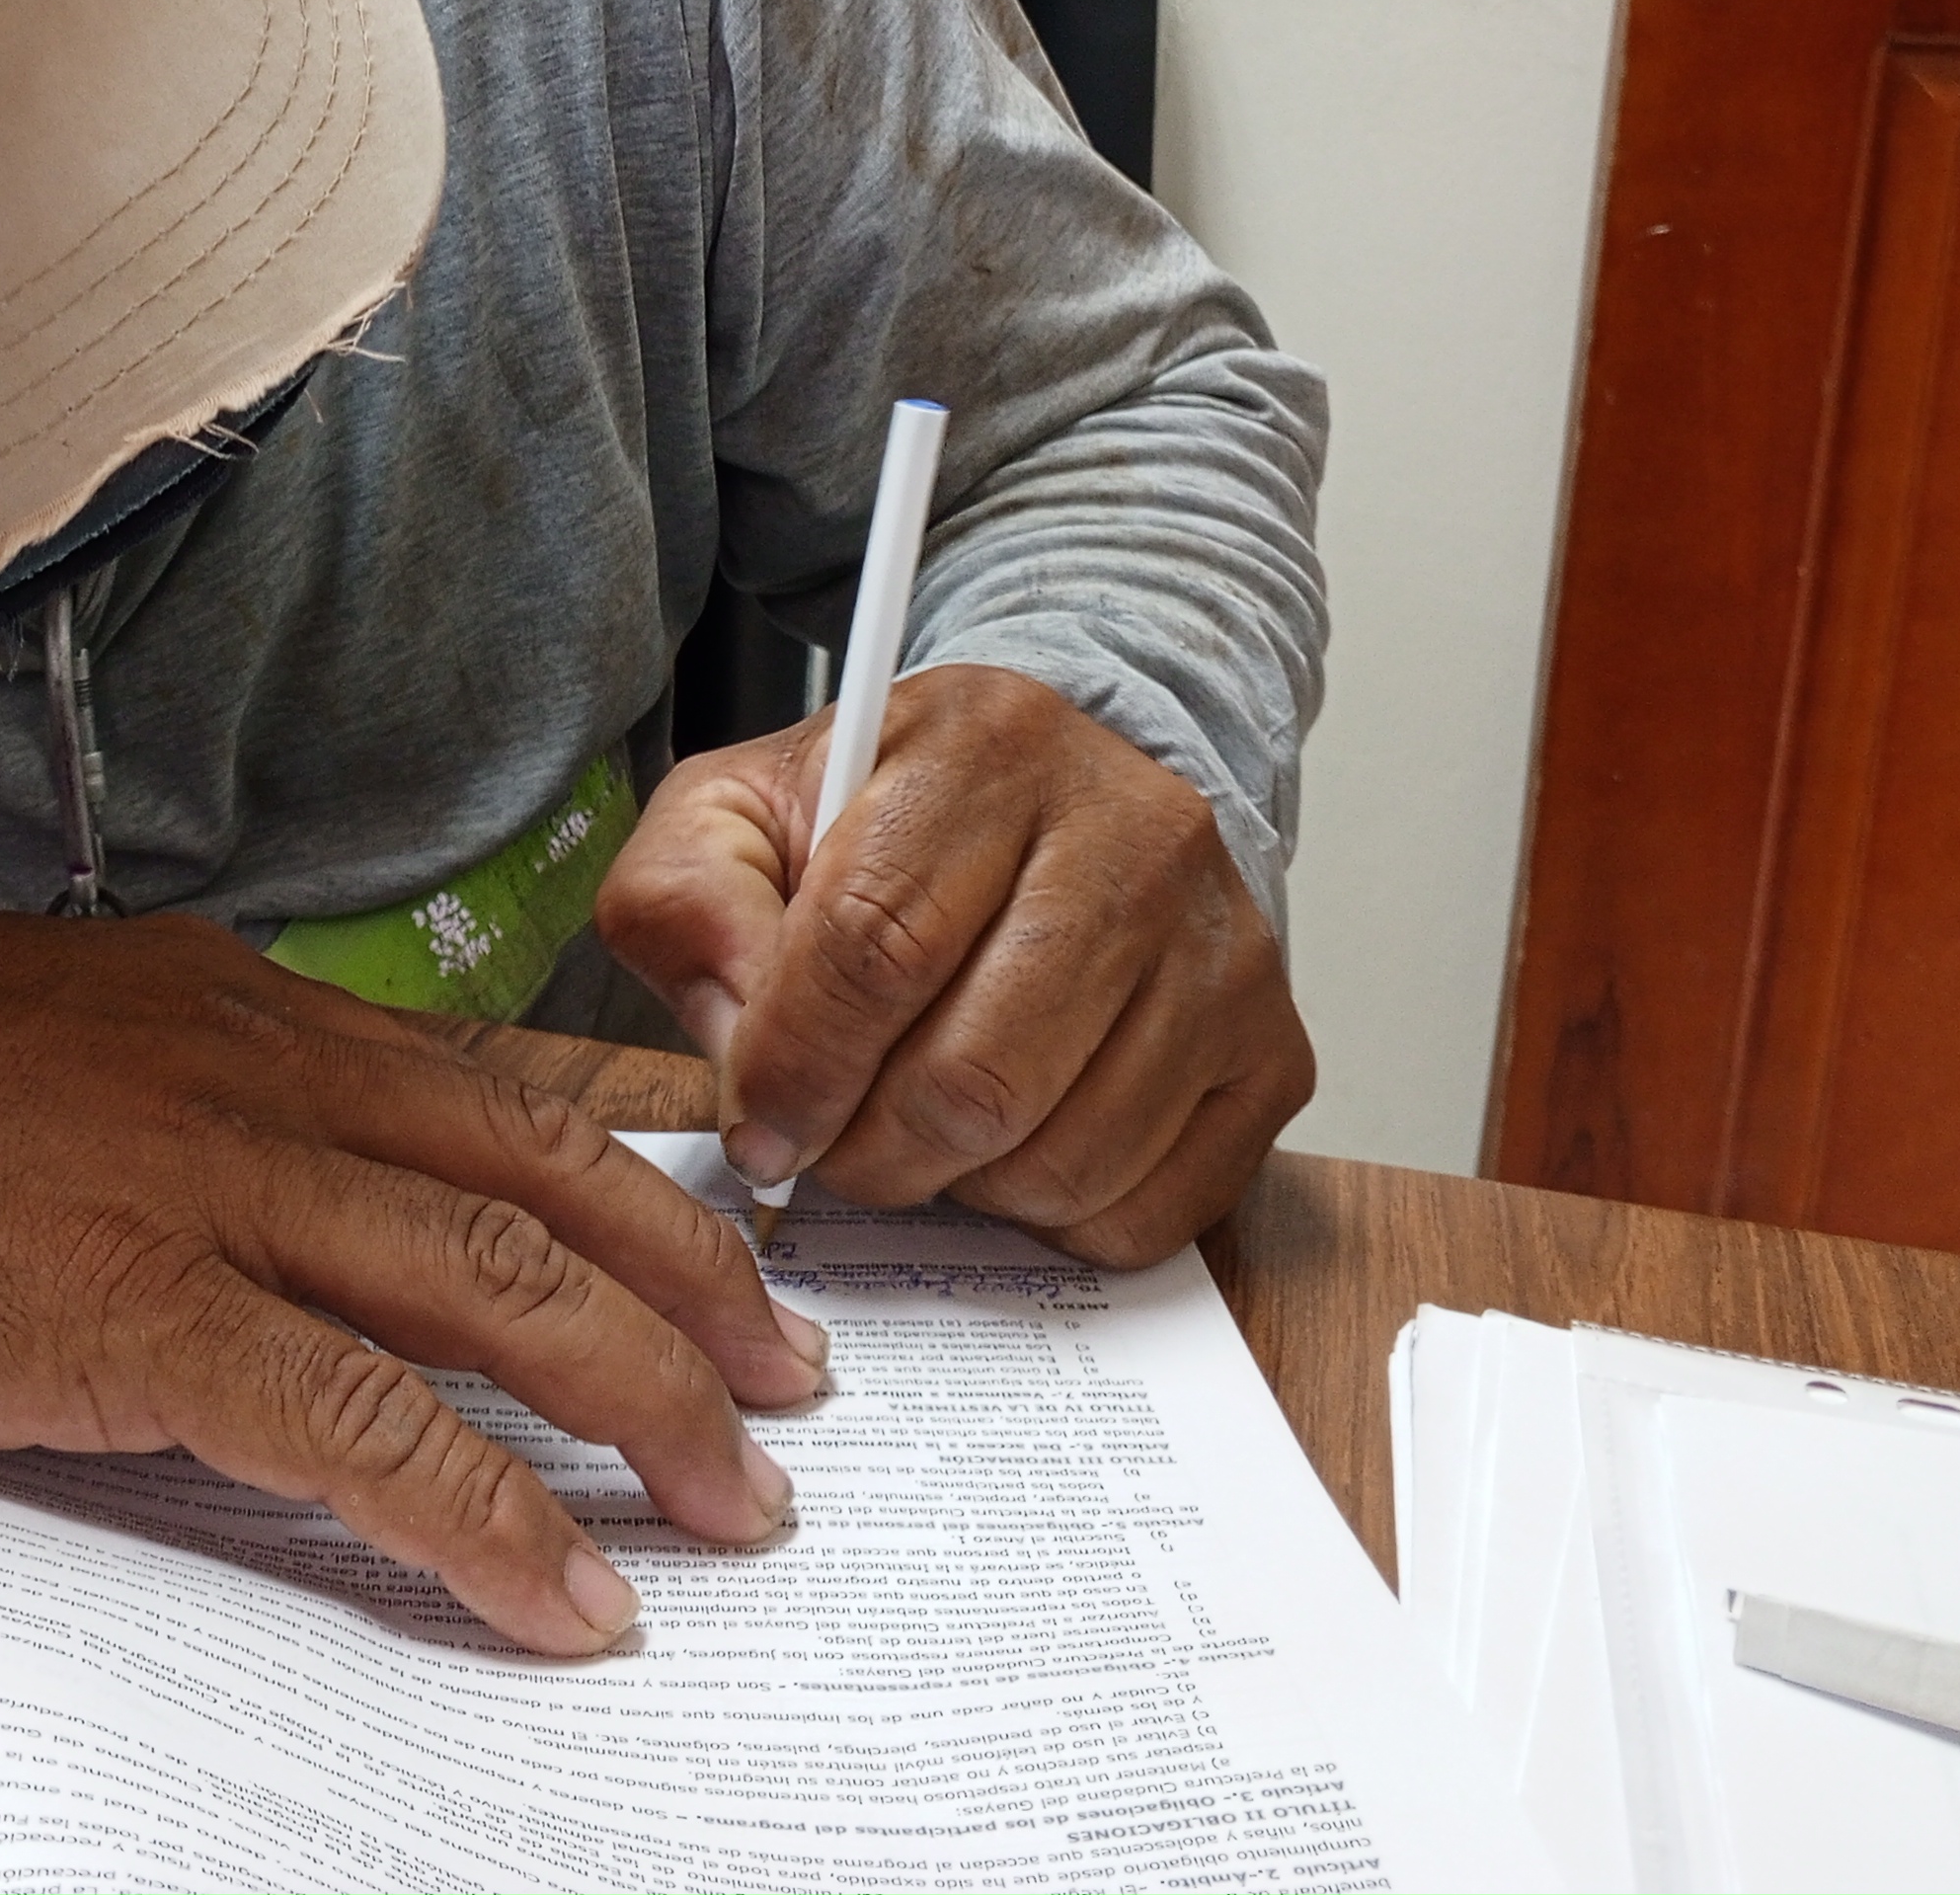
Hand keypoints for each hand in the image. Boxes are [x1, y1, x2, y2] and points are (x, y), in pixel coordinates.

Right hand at [0, 911, 827, 1654]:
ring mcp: (211, 1190)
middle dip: (699, 1294)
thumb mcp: (84, 1038)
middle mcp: (267, 1078)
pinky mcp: (139, 1316)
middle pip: (550, 1180)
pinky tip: (560, 1594)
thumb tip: (334, 1180)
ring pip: (495, 1290)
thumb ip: (224, 1094)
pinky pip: (363, 1426)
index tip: (740, 1239)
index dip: (650, 1169)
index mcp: (257, 1014)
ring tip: (732, 1506)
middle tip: (792, 1388)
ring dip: (644, 1408)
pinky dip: (485, 1517)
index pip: (509, 1081)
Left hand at [595, 664, 1311, 1264]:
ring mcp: (1222, 944)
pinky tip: (1014, 1142)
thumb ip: (688, 900)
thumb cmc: (878, 827)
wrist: (1047, 810)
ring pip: (1061, 1156)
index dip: (794, 1068)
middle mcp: (1133, 829)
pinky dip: (1056, 1217)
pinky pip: (1150, 1209)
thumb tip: (741, 1044)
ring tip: (920, 1126)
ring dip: (958, 1185)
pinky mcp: (1272, 1049)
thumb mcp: (736, 815)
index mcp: (984, 743)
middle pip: (972, 1075)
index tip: (758, 1124)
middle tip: (832, 1141)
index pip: (873, 944)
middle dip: (868, 1149)